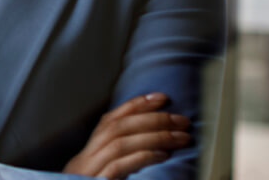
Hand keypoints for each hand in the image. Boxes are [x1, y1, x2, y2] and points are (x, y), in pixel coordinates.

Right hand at [62, 93, 190, 178]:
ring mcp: (90, 171)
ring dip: (154, 137)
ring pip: (120, 144)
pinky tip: (162, 155)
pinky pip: (118, 166)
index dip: (136, 105)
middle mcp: (86, 158)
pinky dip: (142, 157)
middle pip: (118, 128)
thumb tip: (149, 140)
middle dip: (153, 120)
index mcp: (88, 154)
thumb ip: (119, 159)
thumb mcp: (103, 175)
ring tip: (181, 138)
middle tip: (182, 121)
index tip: (162, 97)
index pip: (111, 120)